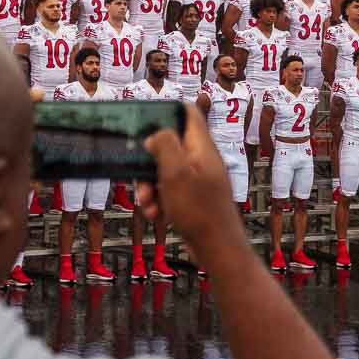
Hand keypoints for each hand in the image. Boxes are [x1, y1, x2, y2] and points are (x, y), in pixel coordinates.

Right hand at [137, 105, 241, 252]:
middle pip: (169, 147)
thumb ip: (165, 145)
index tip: (146, 121)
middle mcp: (202, 159)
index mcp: (201, 146)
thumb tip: (155, 135)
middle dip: (150, 163)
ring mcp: (199, 179)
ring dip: (151, 187)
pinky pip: (171, 192)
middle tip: (141, 179)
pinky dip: (161, 201)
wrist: (217, 247)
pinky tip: (158, 215)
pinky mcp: (195, 198)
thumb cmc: (199, 210)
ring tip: (149, 204)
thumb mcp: (175, 172)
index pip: (188, 113)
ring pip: (166, 172)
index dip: (167, 112)